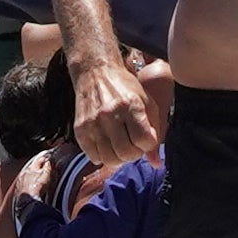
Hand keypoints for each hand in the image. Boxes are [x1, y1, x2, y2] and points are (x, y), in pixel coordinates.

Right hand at [70, 53, 156, 167]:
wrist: (95, 73)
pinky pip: (94, 157)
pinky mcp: (80, 129)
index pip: (144, 141)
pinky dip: (103, 156)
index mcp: (131, 105)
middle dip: (134, 154)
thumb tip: (156, 164)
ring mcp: (93, 122)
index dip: (147, 144)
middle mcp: (110, 113)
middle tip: (133, 145)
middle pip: (126, 153)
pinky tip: (107, 144)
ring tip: (120, 146)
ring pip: (109, 159)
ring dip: (118, 158)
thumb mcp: (147, 103)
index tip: (145, 138)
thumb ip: (155, 132)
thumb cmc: (126, 89)